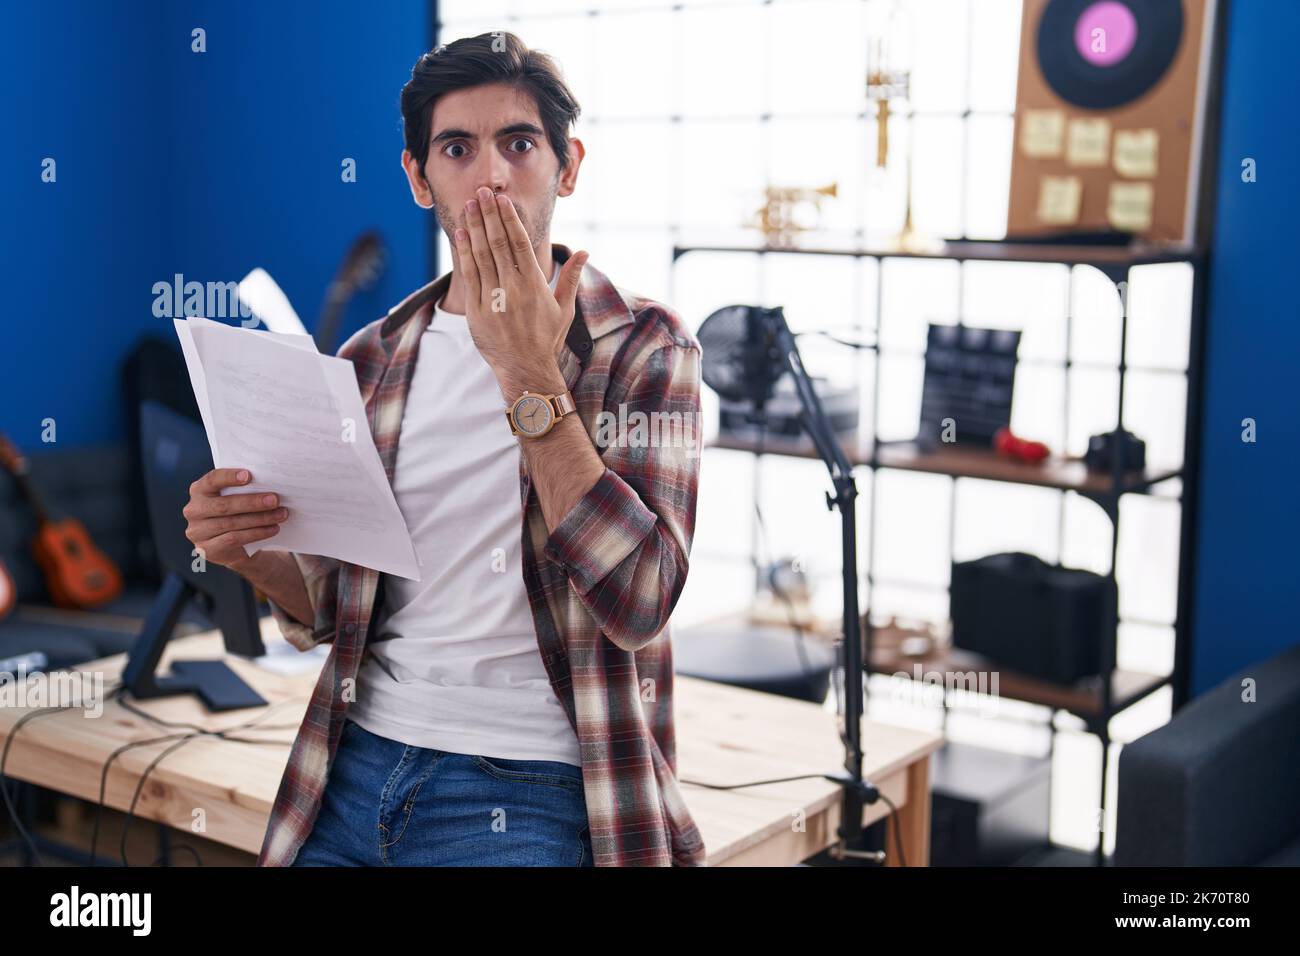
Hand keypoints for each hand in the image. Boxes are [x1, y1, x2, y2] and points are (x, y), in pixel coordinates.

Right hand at [182, 468, 288, 570]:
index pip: (211, 480)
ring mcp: (197, 531)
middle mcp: (193, 510)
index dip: (229, 477)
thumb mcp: (237, 498)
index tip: (249, 476)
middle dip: (252, 502)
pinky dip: (257, 533)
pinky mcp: (207, 549)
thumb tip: (270, 481)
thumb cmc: (238, 512)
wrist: (235, 546)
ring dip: (260, 519)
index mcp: (199, 490)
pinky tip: (273, 529)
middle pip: (224, 505)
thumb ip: (244, 489)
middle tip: (275, 500)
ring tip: (281, 515)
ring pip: (232, 523)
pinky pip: (235, 539)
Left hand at [454, 186, 587, 394]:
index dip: (509, 218)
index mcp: (534, 284)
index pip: (519, 243)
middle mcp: (512, 288)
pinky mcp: (477, 310)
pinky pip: (470, 275)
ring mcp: (493, 299)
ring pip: (481, 255)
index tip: (501, 200)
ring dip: (475, 227)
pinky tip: (462, 233)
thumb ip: (570, 278)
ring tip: (469, 205)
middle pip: (497, 242)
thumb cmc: (546, 339)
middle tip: (482, 191)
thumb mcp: (564, 309)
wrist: (525, 369)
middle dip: (489, 214)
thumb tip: (584, 252)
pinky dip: (465, 252)